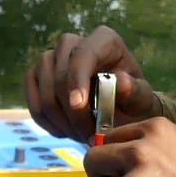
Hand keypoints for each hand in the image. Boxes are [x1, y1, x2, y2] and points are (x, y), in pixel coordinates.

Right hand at [25, 27, 161, 142]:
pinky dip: (46, 121)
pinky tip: (64, 131)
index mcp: (103, 40)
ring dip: (60, 119)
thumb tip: (120, 81)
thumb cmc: (132, 101)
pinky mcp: (36, 76)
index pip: (82, 54)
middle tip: (88, 136)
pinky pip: (33, 100)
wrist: (120, 110)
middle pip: (59, 74)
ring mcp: (50, 58)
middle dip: (71, 111)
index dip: (76, 79)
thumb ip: (135, 91)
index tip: (78, 106)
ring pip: (44, 89)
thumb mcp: (142, 99)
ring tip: (80, 136)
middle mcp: (72, 43)